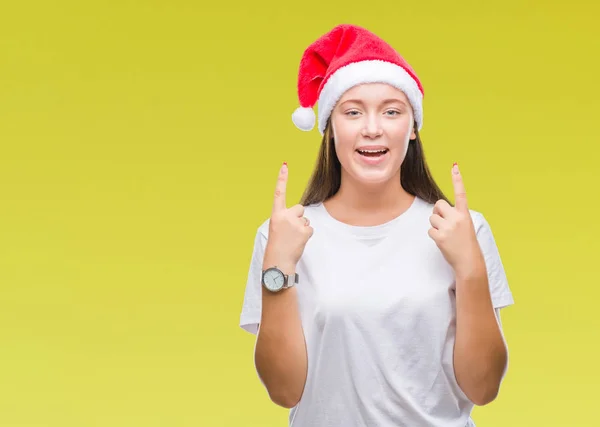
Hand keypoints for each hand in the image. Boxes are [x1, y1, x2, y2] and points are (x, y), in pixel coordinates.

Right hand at [263, 163, 313, 270]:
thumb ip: (287, 218)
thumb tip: (302, 215)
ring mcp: (295, 223)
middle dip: (298, 218)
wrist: (278, 261)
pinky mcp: (304, 230)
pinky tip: (299, 242)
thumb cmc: (278, 245)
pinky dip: (307, 235)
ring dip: (302, 228)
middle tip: (290, 231)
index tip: (284, 165)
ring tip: (293, 238)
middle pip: (300, 208)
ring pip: (306, 219)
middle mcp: (285, 216)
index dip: (282, 178)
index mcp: (276, 214)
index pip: (279, 193)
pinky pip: (310, 228)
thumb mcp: (278, 228)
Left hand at [428, 163, 484, 278]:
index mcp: (465, 214)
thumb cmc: (466, 243)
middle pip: (438, 204)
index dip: (457, 180)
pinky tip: (443, 241)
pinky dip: (434, 235)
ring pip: (432, 217)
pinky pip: (430, 230)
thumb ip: (454, 216)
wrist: (469, 260)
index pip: (460, 194)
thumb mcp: (465, 225)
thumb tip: (437, 209)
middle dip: (437, 211)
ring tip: (446, 234)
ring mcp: (448, 227)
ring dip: (436, 225)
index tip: (454, 166)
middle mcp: (457, 218)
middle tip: (444, 222)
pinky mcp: (440, 236)